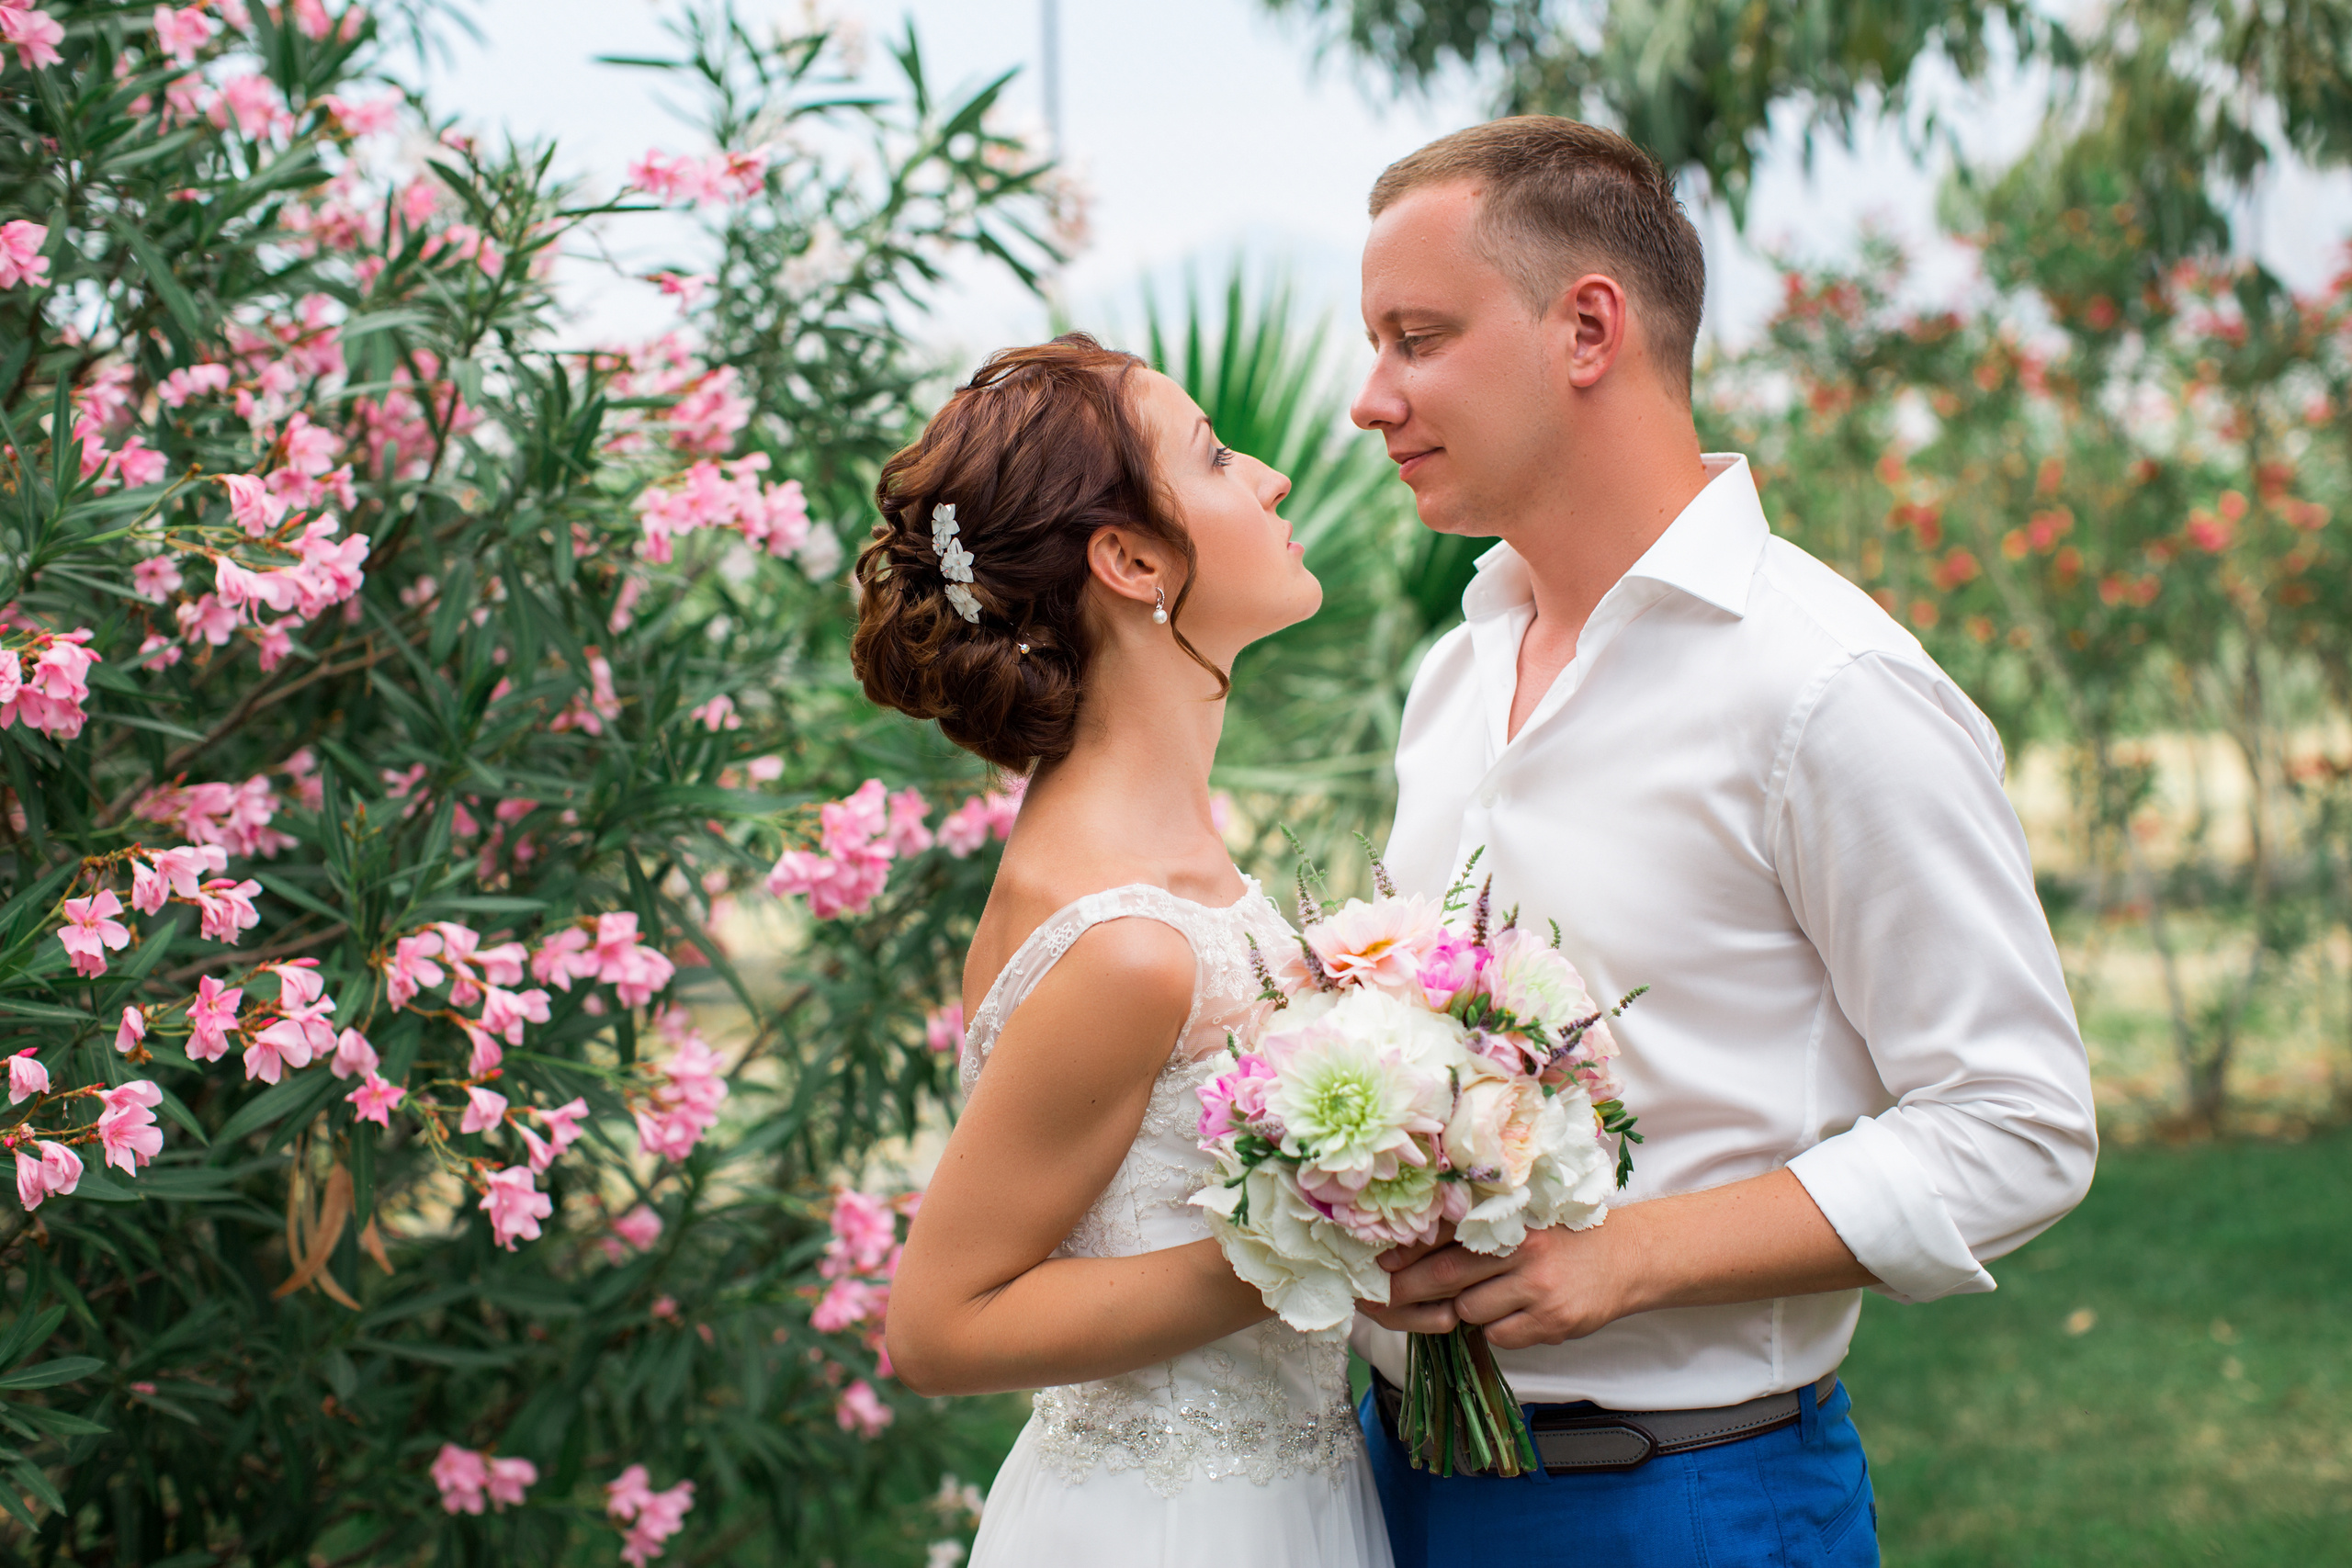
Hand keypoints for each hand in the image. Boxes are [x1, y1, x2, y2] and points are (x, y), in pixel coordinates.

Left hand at [1358, 1222, 1633, 1349]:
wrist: (1627, 1259)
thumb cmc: (1563, 1239)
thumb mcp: (1524, 1222)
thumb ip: (1479, 1233)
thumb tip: (1413, 1250)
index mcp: (1511, 1219)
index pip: (1446, 1234)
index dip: (1407, 1251)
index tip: (1379, 1262)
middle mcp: (1522, 1250)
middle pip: (1446, 1275)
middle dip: (1409, 1289)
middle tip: (1385, 1296)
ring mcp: (1538, 1289)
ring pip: (1469, 1311)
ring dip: (1464, 1310)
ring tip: (1488, 1296)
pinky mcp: (1552, 1322)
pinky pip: (1498, 1335)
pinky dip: (1496, 1329)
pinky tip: (1517, 1313)